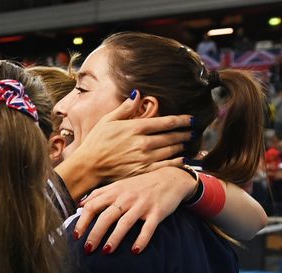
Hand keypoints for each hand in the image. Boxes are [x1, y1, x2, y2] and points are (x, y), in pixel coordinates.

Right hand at [55, 92, 191, 199]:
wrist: (88, 166)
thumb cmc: (96, 142)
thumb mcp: (107, 120)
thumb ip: (125, 108)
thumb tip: (137, 93)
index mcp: (136, 127)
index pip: (166, 122)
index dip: (181, 120)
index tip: (191, 119)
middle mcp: (143, 142)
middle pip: (171, 136)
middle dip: (184, 133)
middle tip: (192, 131)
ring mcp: (144, 158)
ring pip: (171, 150)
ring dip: (181, 145)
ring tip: (187, 142)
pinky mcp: (142, 171)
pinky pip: (165, 166)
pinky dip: (176, 162)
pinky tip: (182, 159)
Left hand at [74, 167, 194, 253]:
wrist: (170, 178)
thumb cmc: (140, 185)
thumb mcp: (119, 185)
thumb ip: (100, 194)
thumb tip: (80, 205)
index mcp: (115, 191)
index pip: (93, 206)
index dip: (82, 221)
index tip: (76, 236)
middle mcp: (126, 198)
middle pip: (106, 217)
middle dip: (95, 234)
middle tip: (87, 249)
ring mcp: (142, 205)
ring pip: (125, 223)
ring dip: (114, 238)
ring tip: (106, 252)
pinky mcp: (157, 212)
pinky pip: (148, 228)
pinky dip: (141, 240)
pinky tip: (135, 251)